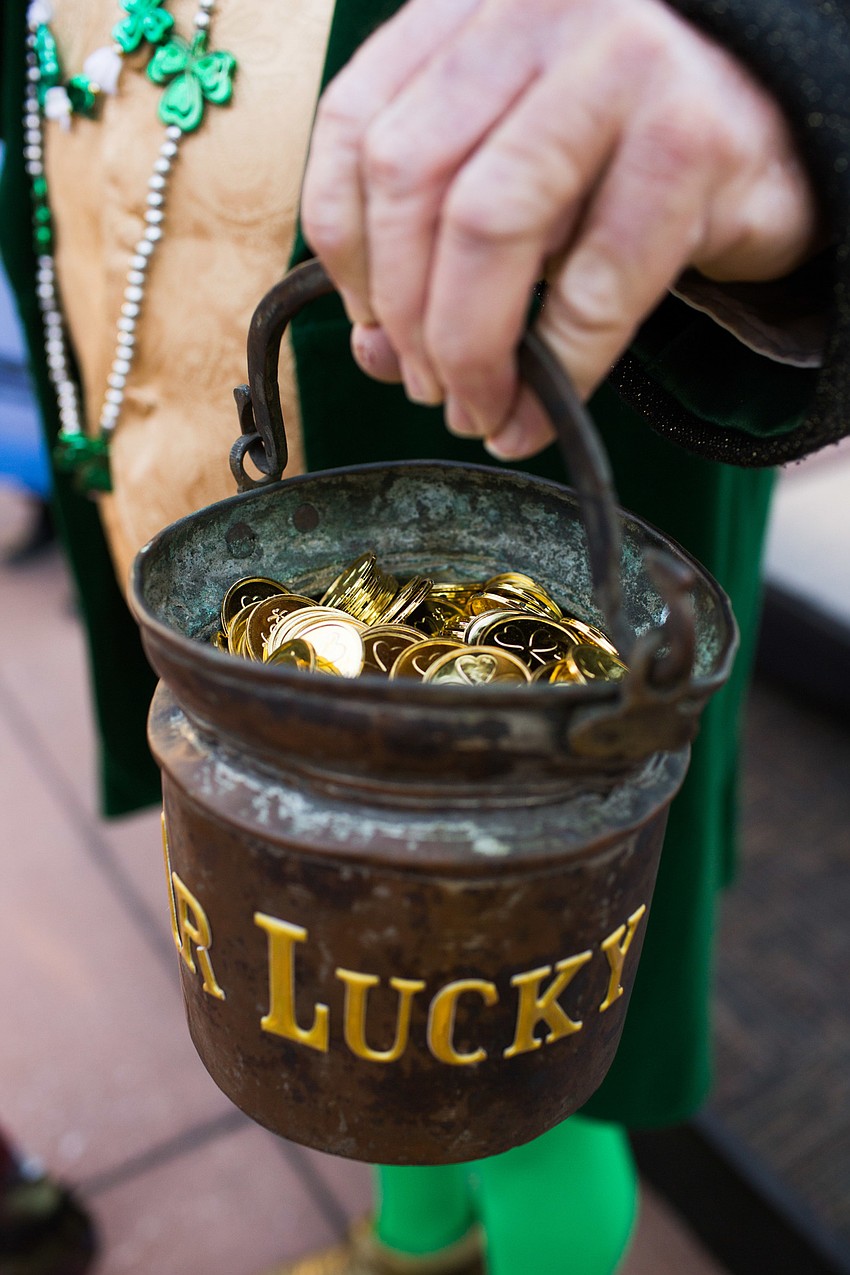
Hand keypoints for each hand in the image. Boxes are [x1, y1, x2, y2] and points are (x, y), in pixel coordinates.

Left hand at [301, 0, 817, 458]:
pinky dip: (556, 370)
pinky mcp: (691, 139)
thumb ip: (432, 235)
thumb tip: (375, 352)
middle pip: (408, 177)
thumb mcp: (510, 167)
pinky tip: (543, 410)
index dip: (344, 245)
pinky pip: (592, 285)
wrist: (773, 132)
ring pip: (485, 222)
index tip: (368, 324)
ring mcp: (617, 63)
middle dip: (404, 314)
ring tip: (479, 407)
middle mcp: (535, 14)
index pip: (355, 121)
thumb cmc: (621, 159)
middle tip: (428, 387)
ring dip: (467, 346)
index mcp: (469, 12)